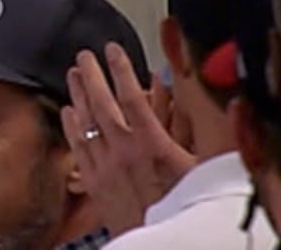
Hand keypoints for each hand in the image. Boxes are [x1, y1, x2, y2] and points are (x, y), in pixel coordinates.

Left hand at [63, 42, 197, 234]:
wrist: (166, 246)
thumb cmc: (190, 207)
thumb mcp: (205, 165)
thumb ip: (203, 128)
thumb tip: (213, 100)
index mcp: (152, 144)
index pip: (132, 96)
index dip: (121, 69)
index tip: (113, 49)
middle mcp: (124, 152)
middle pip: (102, 104)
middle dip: (93, 76)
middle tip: (85, 56)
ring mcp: (106, 167)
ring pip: (86, 123)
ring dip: (79, 96)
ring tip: (74, 74)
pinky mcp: (96, 184)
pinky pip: (78, 149)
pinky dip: (71, 127)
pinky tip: (68, 113)